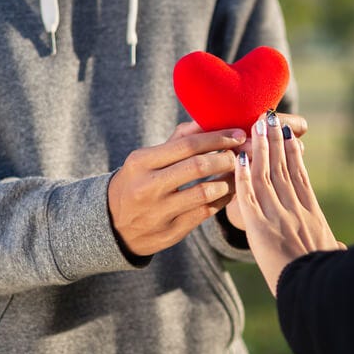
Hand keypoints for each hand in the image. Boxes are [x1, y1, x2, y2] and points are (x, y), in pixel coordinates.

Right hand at [108, 122, 245, 255]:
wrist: (113, 227)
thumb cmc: (137, 183)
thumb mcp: (145, 160)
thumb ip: (176, 141)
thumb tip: (205, 121)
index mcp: (141, 162)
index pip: (187, 145)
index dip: (217, 138)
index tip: (238, 135)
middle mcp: (147, 187)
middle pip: (198, 167)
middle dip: (226, 158)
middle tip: (240, 155)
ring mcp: (159, 212)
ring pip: (205, 192)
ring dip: (229, 181)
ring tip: (239, 173)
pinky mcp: (170, 232)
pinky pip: (205, 213)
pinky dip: (222, 200)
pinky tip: (229, 191)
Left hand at [234, 113, 343, 295]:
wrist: (320, 293)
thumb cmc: (332, 280)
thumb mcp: (335, 259)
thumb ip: (334, 248)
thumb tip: (342, 249)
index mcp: (313, 215)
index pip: (300, 178)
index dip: (294, 155)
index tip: (289, 137)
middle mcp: (296, 210)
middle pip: (283, 168)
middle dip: (276, 141)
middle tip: (269, 119)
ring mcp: (278, 217)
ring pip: (266, 175)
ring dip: (260, 148)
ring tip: (254, 127)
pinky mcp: (260, 228)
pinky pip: (248, 197)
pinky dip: (243, 177)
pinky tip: (238, 159)